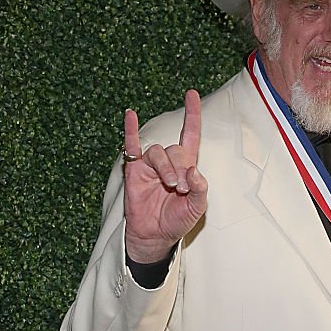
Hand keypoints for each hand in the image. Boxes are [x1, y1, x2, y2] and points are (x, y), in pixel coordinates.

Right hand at [123, 89, 207, 262]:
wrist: (156, 236)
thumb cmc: (177, 220)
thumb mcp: (197, 208)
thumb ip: (200, 189)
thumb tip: (194, 171)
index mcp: (187, 166)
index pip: (190, 135)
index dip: (192, 115)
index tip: (192, 95)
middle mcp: (169, 161)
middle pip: (175, 149)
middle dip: (180, 167)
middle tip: (181, 188)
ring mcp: (151, 165)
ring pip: (158, 152)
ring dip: (166, 167)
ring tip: (169, 186)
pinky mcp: (134, 170)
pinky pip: (131, 146)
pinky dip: (130, 131)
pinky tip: (130, 115)